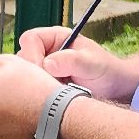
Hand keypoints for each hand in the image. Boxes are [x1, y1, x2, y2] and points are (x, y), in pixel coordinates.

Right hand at [18, 27, 138, 103]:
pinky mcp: (44, 86)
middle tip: (50, 86)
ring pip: (25, 76)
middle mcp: (46, 52)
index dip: (32, 54)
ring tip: (57, 92)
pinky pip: (31, 90)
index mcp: (55, 38)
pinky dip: (39, 96)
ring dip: (37, 86)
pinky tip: (54, 101)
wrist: (115, 90)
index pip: (30, 39)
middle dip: (34, 73)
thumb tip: (48, 64)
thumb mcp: (92, 63)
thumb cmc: (107, 71)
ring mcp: (44, 70)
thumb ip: (71, 61)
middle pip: (23, 58)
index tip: (43, 71)